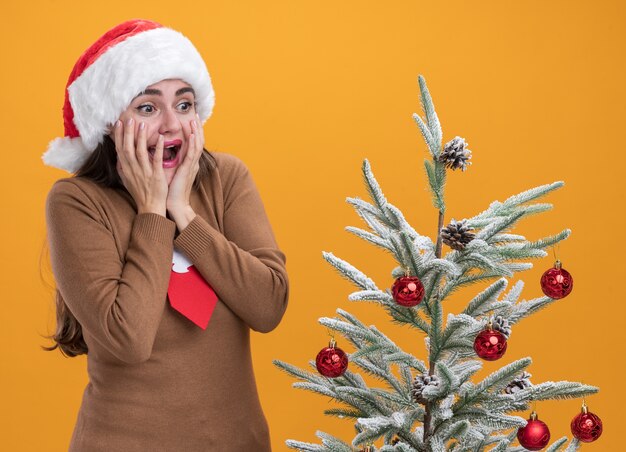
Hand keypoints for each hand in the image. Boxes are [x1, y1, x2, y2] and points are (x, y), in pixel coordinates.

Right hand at [113, 118, 167, 215]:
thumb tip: (118, 157)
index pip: (119, 149)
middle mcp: (133, 170)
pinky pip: (156, 160)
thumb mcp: (127, 180)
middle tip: (129, 119)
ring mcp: (144, 172)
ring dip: (140, 137)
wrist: (150, 208)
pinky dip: (158, 148)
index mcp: (126, 169)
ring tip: (143, 124)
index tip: (119, 123)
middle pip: (127, 148)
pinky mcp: (156, 176)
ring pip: (140, 152)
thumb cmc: (140, 193)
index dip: (119, 135)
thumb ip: (123, 168)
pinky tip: (160, 138)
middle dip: (127, 133)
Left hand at [166, 114, 203, 229]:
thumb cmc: (171, 191)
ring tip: (194, 120)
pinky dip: (193, 143)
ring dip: (196, 132)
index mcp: (189, 163)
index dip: (193, 132)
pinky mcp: (188, 170)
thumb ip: (172, 162)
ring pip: (197, 145)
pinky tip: (191, 135)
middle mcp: (193, 163)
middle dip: (197, 128)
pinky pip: (192, 154)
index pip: (193, 144)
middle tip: (195, 116)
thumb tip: (163, 153)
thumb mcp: (172, 173)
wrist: (176, 205)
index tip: (190, 121)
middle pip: (198, 141)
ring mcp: (192, 166)